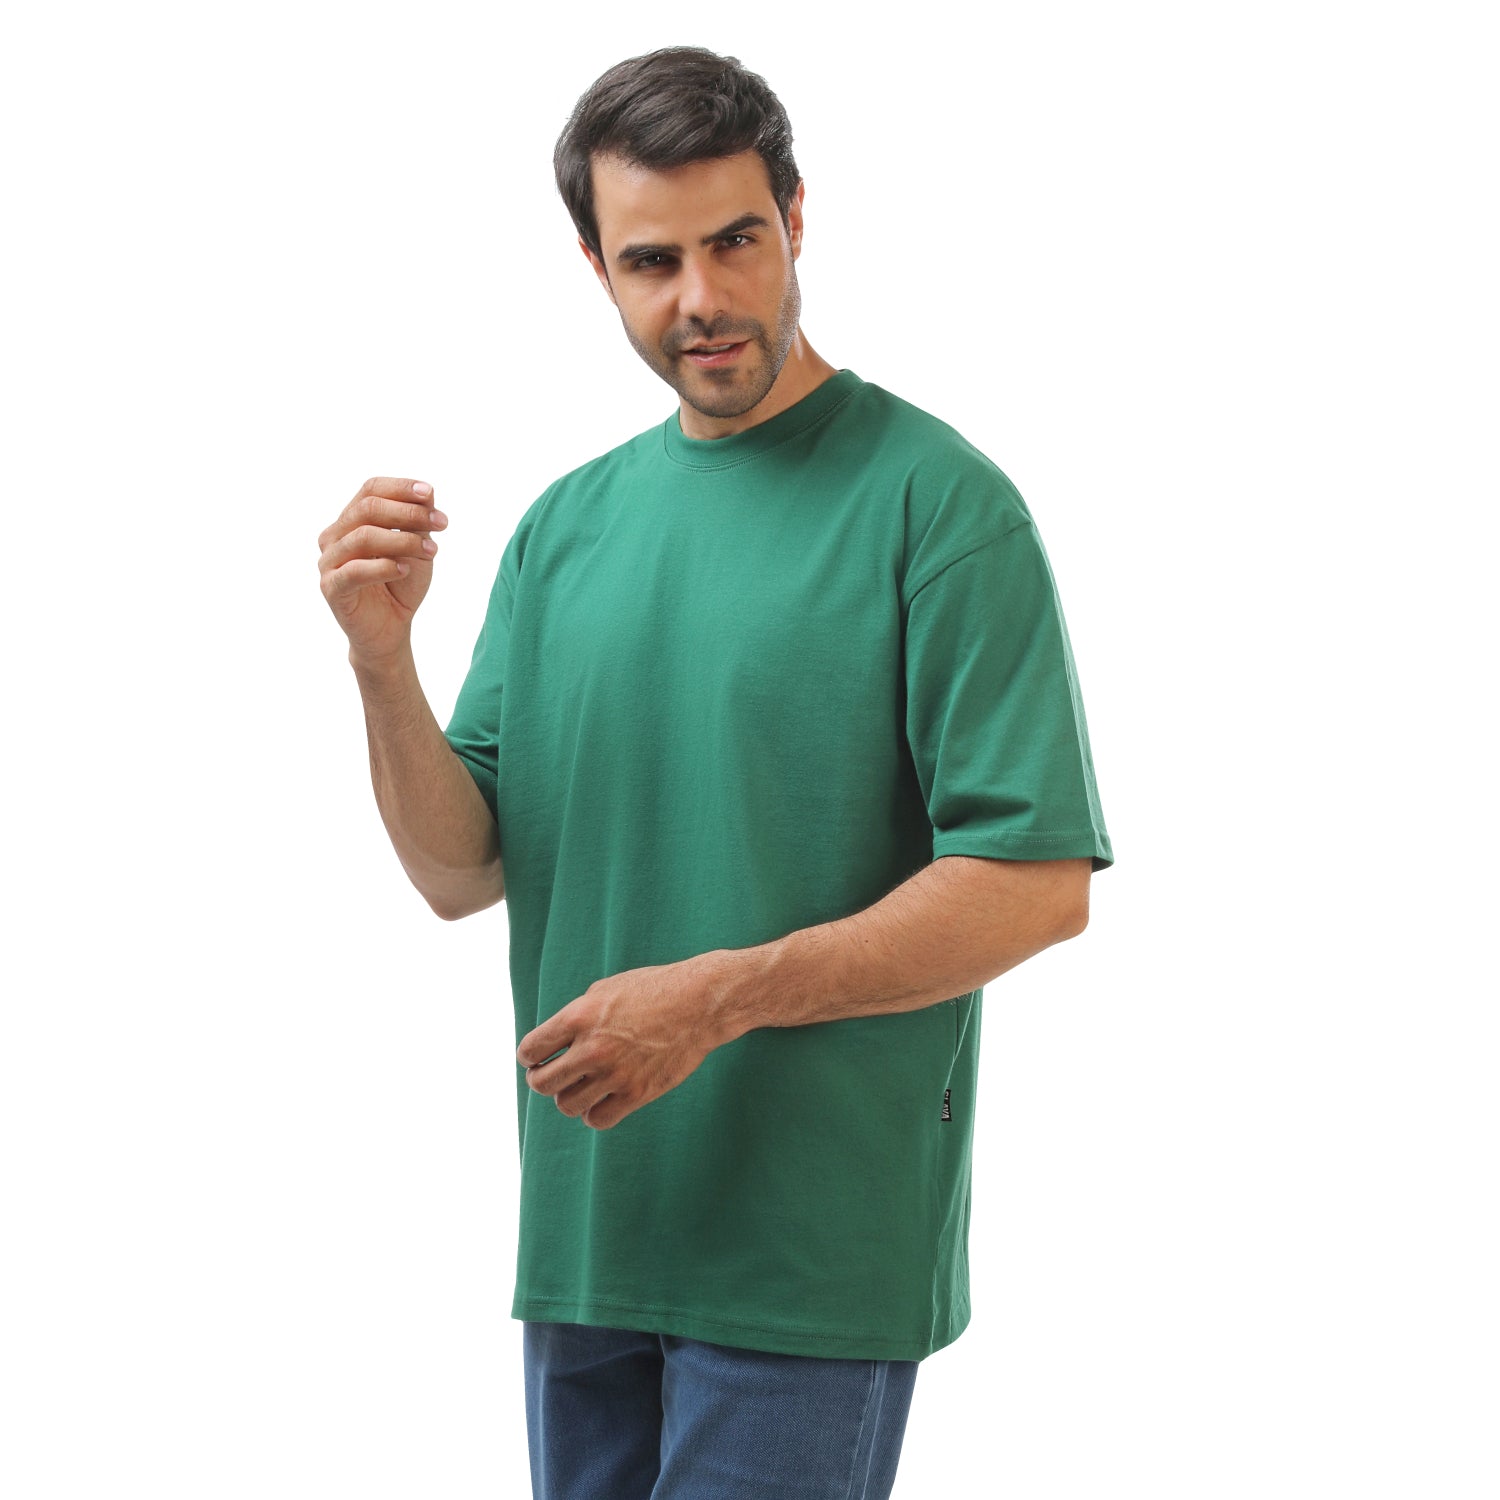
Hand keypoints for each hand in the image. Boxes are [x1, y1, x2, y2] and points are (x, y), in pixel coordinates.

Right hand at [318, 476, 447, 663]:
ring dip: (403, 540)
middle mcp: (335, 536)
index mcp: (351, 521)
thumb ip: (417, 522)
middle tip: (441, 524)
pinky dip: (384, 567)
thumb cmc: (401, 586)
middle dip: (408, 513)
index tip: (431, 494)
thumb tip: (428, 492)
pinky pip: (354, 571)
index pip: (370, 490)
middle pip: (367, 508)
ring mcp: (329, 562)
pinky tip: (405, 569)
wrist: (390, 630)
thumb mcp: (415, 548)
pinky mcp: (331, 588)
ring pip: (363, 536)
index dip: (400, 487)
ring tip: (431, 550)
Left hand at [517, 952, 739, 1130]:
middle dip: (543, 1079)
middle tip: (555, 1074)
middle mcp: (592, 1048)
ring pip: (567, 1105)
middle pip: (542, 1083)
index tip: (538, 1057)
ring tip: (583, 1085)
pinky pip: (597, 1119)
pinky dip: (594, 1112)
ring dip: (570, 1096)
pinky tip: (603, 1097)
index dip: (530, 1056)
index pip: (530, 1050)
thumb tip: (555, 1043)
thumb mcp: (606, 990)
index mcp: (579, 1017)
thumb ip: (576, 1016)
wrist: (700, 1003)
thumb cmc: (654, 990)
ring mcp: (615, 1074)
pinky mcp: (637, 1093)